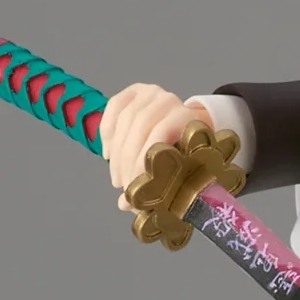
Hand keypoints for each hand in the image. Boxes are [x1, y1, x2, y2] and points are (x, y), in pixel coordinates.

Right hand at [100, 83, 214, 209]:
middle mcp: (170, 100)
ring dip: (117, 152)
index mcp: (188, 119)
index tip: (133, 188)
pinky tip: (108, 153)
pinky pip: (114, 106)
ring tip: (116, 176)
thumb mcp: (183, 170)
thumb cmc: (190, 155)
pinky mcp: (135, 90)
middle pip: (139, 128)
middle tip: (122, 186)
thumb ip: (162, 185)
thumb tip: (130, 208)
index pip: (159, 138)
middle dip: (126, 161)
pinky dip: (107, 131)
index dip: (142, 164)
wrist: (192, 126)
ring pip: (125, 120)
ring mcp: (152, 93)